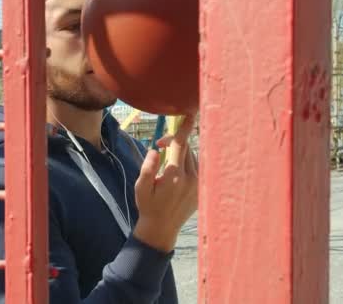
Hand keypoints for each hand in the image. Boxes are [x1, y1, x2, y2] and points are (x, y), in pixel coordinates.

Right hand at [133, 114, 197, 252]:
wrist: (162, 229)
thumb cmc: (148, 207)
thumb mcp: (140, 188)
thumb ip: (147, 168)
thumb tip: (156, 151)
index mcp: (175, 177)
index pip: (181, 146)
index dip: (183, 129)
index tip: (189, 115)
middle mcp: (191, 179)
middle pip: (186, 148)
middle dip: (174, 142)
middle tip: (159, 146)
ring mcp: (199, 184)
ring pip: (193, 156)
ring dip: (181, 153)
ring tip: (167, 163)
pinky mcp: (202, 188)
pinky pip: (197, 166)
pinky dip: (188, 162)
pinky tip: (176, 173)